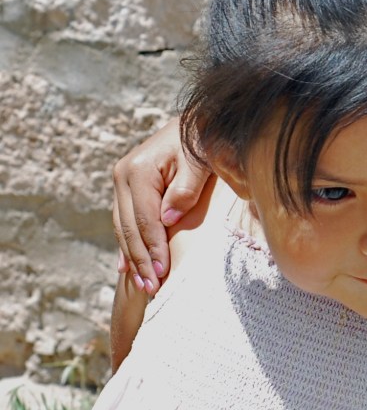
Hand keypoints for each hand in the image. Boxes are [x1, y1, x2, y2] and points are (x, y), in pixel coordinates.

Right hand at [111, 118, 209, 291]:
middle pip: (129, 228)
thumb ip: (185, 189)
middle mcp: (123, 175)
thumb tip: (167, 219)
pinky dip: (127, 245)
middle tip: (152, 288)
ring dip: (133, 258)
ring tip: (144, 284)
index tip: (162, 272)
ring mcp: (121, 182)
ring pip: (123, 228)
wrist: (196, 121)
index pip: (144, 219)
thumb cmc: (202, 141)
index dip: (153, 248)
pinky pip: (124, 221)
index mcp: (138, 170)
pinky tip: (128, 267)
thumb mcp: (200, 162)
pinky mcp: (127, 187)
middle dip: (141, 260)